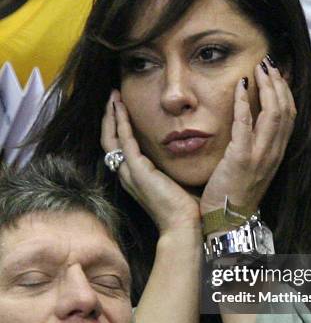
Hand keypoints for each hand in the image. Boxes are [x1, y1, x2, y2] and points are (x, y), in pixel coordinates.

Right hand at [101, 90, 200, 233]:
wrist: (186, 226)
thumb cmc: (186, 209)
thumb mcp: (177, 180)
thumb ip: (175, 166)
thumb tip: (188, 151)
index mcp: (137, 177)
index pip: (121, 147)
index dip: (119, 127)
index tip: (123, 107)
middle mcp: (129, 174)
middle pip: (110, 141)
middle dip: (110, 117)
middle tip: (113, 96)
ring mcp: (131, 172)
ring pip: (111, 138)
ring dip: (111, 116)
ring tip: (113, 96)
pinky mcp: (137, 170)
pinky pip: (124, 140)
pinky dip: (120, 122)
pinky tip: (120, 106)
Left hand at [200, 57, 295, 215]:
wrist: (228, 221)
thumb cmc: (236, 194)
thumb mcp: (253, 168)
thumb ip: (257, 147)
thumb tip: (253, 124)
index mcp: (277, 154)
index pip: (290, 116)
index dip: (285, 92)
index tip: (277, 74)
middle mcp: (274, 153)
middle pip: (285, 110)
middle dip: (278, 83)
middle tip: (268, 64)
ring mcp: (260, 156)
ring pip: (273, 113)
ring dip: (267, 87)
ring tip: (259, 68)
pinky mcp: (241, 159)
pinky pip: (245, 124)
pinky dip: (243, 102)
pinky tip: (240, 85)